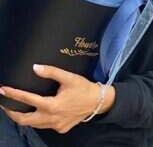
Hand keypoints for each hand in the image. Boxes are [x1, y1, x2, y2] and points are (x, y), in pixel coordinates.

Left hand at [0, 64, 115, 133]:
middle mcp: (51, 118)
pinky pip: (44, 126)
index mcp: (52, 105)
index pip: (27, 99)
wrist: (99, 102)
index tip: (2, 89)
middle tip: (5, 104)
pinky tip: (38, 114)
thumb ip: (51, 72)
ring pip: (33, 125)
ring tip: (17, 109)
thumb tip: (35, 68)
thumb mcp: (69, 77)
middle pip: (24, 119)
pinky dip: (38, 121)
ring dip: (23, 117)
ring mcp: (56, 125)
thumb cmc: (84, 88)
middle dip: (12, 112)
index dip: (13, 94)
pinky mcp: (61, 129)